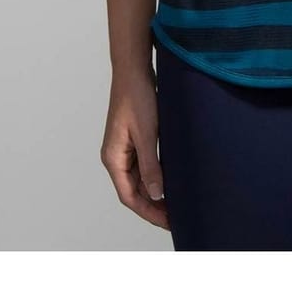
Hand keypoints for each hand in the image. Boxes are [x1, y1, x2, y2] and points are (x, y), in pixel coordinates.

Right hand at [100, 62, 168, 229]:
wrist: (134, 69)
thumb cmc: (137, 96)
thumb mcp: (147, 133)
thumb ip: (151, 166)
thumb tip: (156, 195)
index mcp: (113, 158)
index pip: (129, 196)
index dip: (149, 212)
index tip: (168, 222)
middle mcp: (116, 156)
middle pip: (134, 190)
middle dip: (154, 205)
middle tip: (178, 216)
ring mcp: (125, 147)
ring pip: (140, 178)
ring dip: (156, 191)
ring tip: (178, 202)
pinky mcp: (135, 138)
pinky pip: (145, 164)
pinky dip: (157, 174)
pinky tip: (172, 179)